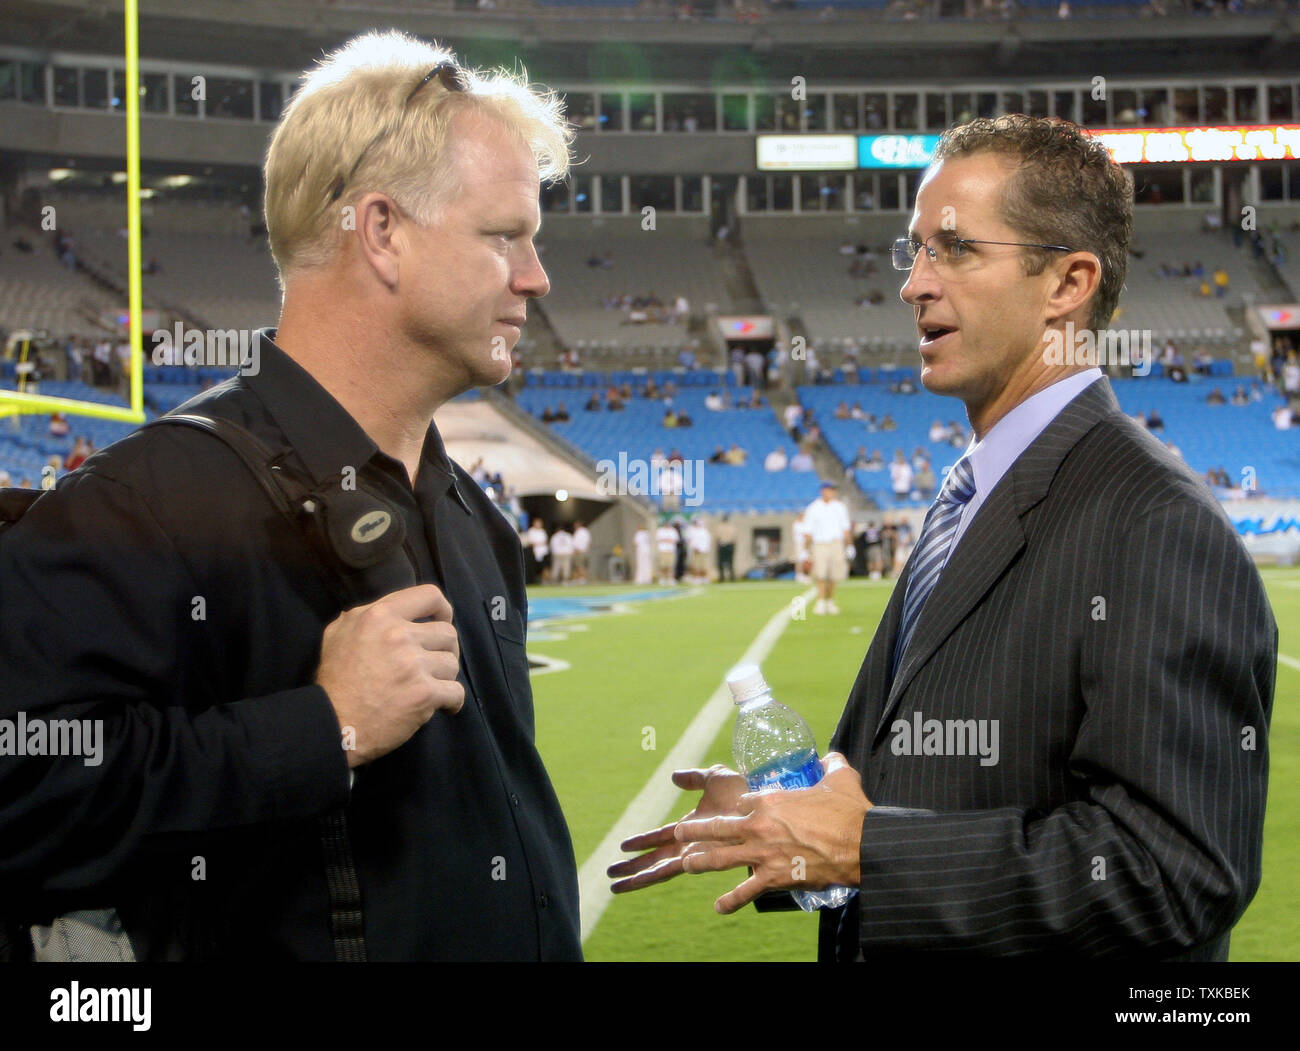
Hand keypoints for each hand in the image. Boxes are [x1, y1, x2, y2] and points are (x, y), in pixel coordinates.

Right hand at [316, 583, 463, 767]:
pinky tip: (443, 707)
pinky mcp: (424, 694)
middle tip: (433, 666)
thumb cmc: (334, 681)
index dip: (443, 610)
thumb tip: (386, 612)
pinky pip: (456, 692)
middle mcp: (399, 635)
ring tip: (431, 687)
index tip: (441, 622)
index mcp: (380, 616)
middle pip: (447, 633)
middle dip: (445, 650)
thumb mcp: (338, 634)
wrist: (332, 724)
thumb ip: (363, 616)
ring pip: (452, 664)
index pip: (429, 595)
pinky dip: (452, 702)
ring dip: (445, 678)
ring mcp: (413, 665)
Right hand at [607, 765, 747, 893]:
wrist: (757, 804)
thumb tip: (673, 777)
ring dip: (635, 877)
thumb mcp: (715, 778)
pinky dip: (650, 876)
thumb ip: (695, 778)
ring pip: (657, 869)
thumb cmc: (743, 792)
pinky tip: (635, 883)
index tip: (622, 846)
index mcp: (690, 828)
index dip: (642, 842)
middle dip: (632, 867)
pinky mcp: (697, 859)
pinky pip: (669, 870)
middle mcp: (689, 845)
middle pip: (654, 859)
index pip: (660, 837)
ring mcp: (693, 854)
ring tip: (613, 885)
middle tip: (610, 874)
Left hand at [675, 752, 870, 914]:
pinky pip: (745, 892)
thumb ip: (830, 763)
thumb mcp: (840, 776)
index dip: (739, 806)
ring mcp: (762, 854)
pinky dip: (730, 901)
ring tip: (686, 864)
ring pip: (720, 859)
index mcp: (769, 799)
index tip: (740, 810)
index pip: (742, 802)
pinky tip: (718, 906)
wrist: (862, 845)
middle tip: (680, 833)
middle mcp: (758, 826)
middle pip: (717, 828)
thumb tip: (830, 757)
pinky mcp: (773, 877)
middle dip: (695, 831)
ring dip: (700, 862)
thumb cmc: (850, 810)